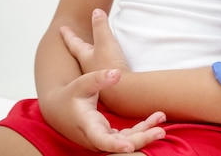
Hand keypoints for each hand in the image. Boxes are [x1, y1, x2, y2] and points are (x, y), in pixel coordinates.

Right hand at [40, 68, 165, 152]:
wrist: (58, 108)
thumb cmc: (71, 94)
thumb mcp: (82, 84)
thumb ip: (99, 79)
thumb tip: (116, 73)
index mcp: (87, 126)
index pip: (101, 140)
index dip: (115, 145)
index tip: (129, 147)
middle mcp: (95, 137)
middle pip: (120, 144)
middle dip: (141, 139)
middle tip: (160, 131)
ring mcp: (102, 138)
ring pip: (127, 140)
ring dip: (145, 133)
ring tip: (162, 121)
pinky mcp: (108, 136)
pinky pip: (128, 136)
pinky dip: (142, 129)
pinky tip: (157, 119)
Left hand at [61, 9, 130, 107]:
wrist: (122, 91)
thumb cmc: (111, 65)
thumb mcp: (105, 41)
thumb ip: (101, 26)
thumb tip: (95, 10)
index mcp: (85, 56)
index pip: (74, 42)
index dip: (69, 34)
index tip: (62, 28)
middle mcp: (88, 67)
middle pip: (81, 54)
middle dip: (77, 47)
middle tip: (73, 42)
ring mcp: (98, 77)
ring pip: (91, 64)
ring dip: (90, 58)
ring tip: (90, 55)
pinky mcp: (108, 85)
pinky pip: (102, 73)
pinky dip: (102, 68)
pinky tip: (107, 71)